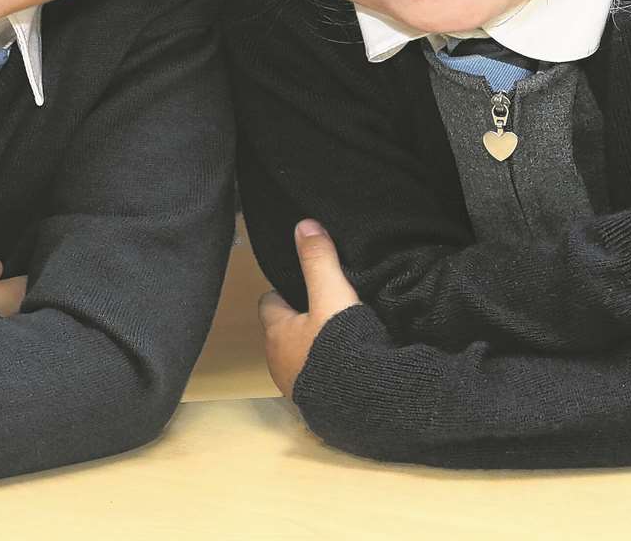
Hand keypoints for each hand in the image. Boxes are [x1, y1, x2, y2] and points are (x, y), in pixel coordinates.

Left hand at [256, 220, 361, 398]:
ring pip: (301, 358)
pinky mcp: (319, 406)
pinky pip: (320, 381)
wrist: (361, 402)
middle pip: (284, 332)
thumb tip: (304, 225)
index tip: (306, 286)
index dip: (285, 293)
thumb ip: (319, 260)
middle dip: (301, 322)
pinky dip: (331, 372)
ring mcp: (297, 388)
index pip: (269, 304)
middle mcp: (278, 362)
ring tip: (343, 337)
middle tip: (328, 309)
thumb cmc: (338, 346)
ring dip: (316, 349)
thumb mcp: (332, 294)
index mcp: (275, 333)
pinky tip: (352, 366)